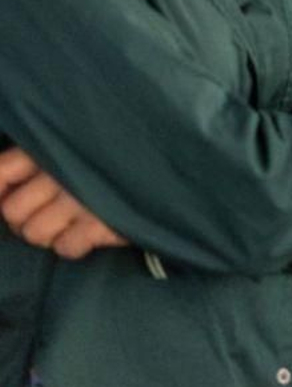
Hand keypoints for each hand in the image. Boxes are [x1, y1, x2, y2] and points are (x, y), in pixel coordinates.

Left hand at [0, 148, 127, 259]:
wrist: (178, 161)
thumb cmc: (126, 149)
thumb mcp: (84, 139)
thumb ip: (47, 155)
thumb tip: (8, 186)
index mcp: (54, 146)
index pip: (1, 172)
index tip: (10, 194)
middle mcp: (62, 172)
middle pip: (12, 212)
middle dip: (25, 219)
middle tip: (48, 214)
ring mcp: (81, 199)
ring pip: (34, 233)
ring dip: (49, 234)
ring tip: (69, 224)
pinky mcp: (101, 223)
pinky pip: (65, 247)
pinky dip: (73, 244)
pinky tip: (88, 232)